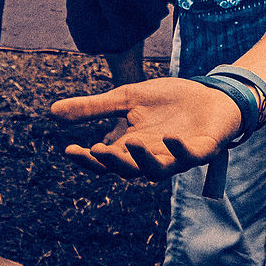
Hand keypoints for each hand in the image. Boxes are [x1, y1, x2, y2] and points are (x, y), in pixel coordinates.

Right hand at [50, 77, 242, 179]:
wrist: (213, 94)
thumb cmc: (171, 101)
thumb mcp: (128, 98)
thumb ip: (95, 107)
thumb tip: (52, 111)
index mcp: (132, 148)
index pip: (105, 162)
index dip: (87, 159)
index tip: (69, 149)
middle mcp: (153, 158)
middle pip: (127, 170)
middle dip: (112, 163)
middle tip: (97, 150)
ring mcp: (179, 157)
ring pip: (157, 171)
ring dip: (142, 160)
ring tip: (129, 142)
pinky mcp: (203, 150)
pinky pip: (190, 157)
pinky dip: (180, 151)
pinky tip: (171, 138)